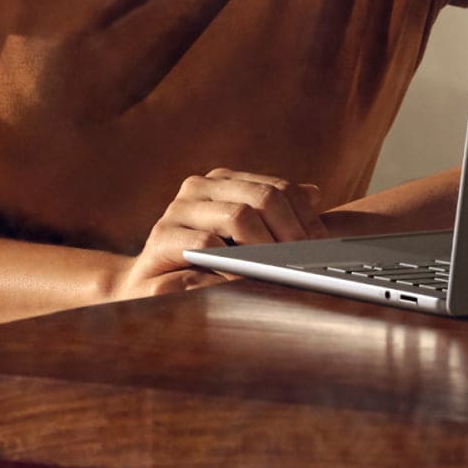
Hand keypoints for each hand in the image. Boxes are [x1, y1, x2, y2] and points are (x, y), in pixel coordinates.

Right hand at [112, 169, 325, 300]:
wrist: (146, 285)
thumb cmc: (201, 262)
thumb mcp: (241, 237)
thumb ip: (274, 214)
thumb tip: (314, 194)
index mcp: (222, 182)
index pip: (276, 188)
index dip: (304, 216)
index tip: (321, 245)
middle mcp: (198, 188)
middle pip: (261, 199)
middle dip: (289, 232)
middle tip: (304, 261)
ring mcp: (177, 211)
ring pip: (237, 217)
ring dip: (266, 248)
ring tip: (281, 270)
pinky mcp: (160, 240)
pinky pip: (206, 247)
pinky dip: (233, 263)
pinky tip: (247, 279)